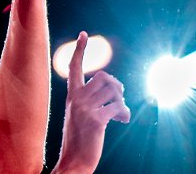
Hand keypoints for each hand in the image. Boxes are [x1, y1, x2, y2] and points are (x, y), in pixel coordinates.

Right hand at [53, 31, 129, 173]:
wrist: (73, 160)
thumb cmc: (80, 139)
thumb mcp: (79, 115)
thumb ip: (91, 100)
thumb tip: (113, 87)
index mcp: (71, 96)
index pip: (74, 67)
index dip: (80, 50)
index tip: (84, 34)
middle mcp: (76, 99)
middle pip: (104, 77)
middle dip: (117, 86)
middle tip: (119, 99)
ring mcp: (85, 109)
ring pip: (113, 91)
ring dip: (122, 101)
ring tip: (119, 113)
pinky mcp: (96, 120)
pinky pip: (118, 107)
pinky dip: (125, 113)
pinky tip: (122, 120)